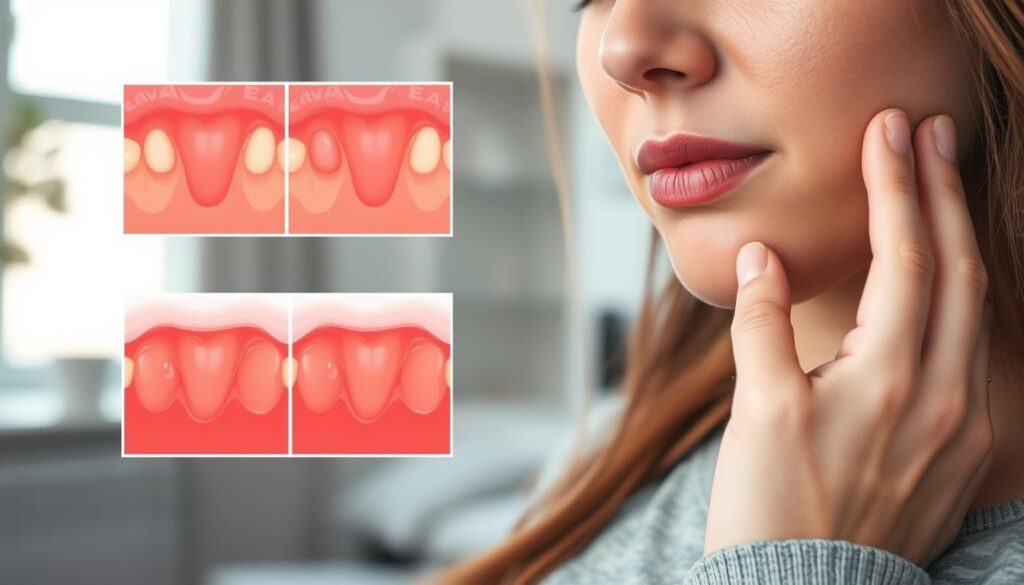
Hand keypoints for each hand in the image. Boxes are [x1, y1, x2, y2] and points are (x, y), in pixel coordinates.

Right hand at [704, 108, 995, 567]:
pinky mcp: (960, 452)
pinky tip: (945, 281)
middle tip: (931, 132)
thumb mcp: (757, 409)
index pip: (905, 256)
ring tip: (943, 187)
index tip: (888, 131)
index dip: (896, 186)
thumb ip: (763, 322)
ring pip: (975, 309)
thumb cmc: (771, 507)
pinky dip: (960, 300)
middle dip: (945, 192)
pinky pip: (973, 353)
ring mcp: (961, 426)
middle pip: (959, 268)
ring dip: (960, 240)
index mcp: (889, 378)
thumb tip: (764, 255)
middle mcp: (942, 396)